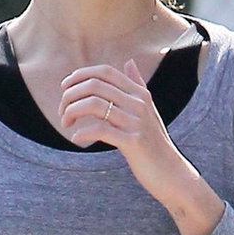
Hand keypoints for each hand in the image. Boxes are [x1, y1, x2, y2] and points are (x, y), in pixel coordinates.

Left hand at [58, 59, 224, 234]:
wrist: (171, 173)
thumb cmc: (155, 143)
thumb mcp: (148, 110)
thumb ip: (137, 85)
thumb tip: (129, 62)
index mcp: (140, 93)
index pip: (105, 72)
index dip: (81, 75)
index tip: (65, 87)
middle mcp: (138, 103)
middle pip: (95, 85)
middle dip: (71, 96)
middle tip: (62, 112)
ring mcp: (136, 122)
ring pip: (94, 104)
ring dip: (72, 112)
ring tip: (66, 124)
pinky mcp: (133, 142)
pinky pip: (100, 130)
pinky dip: (82, 133)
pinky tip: (76, 139)